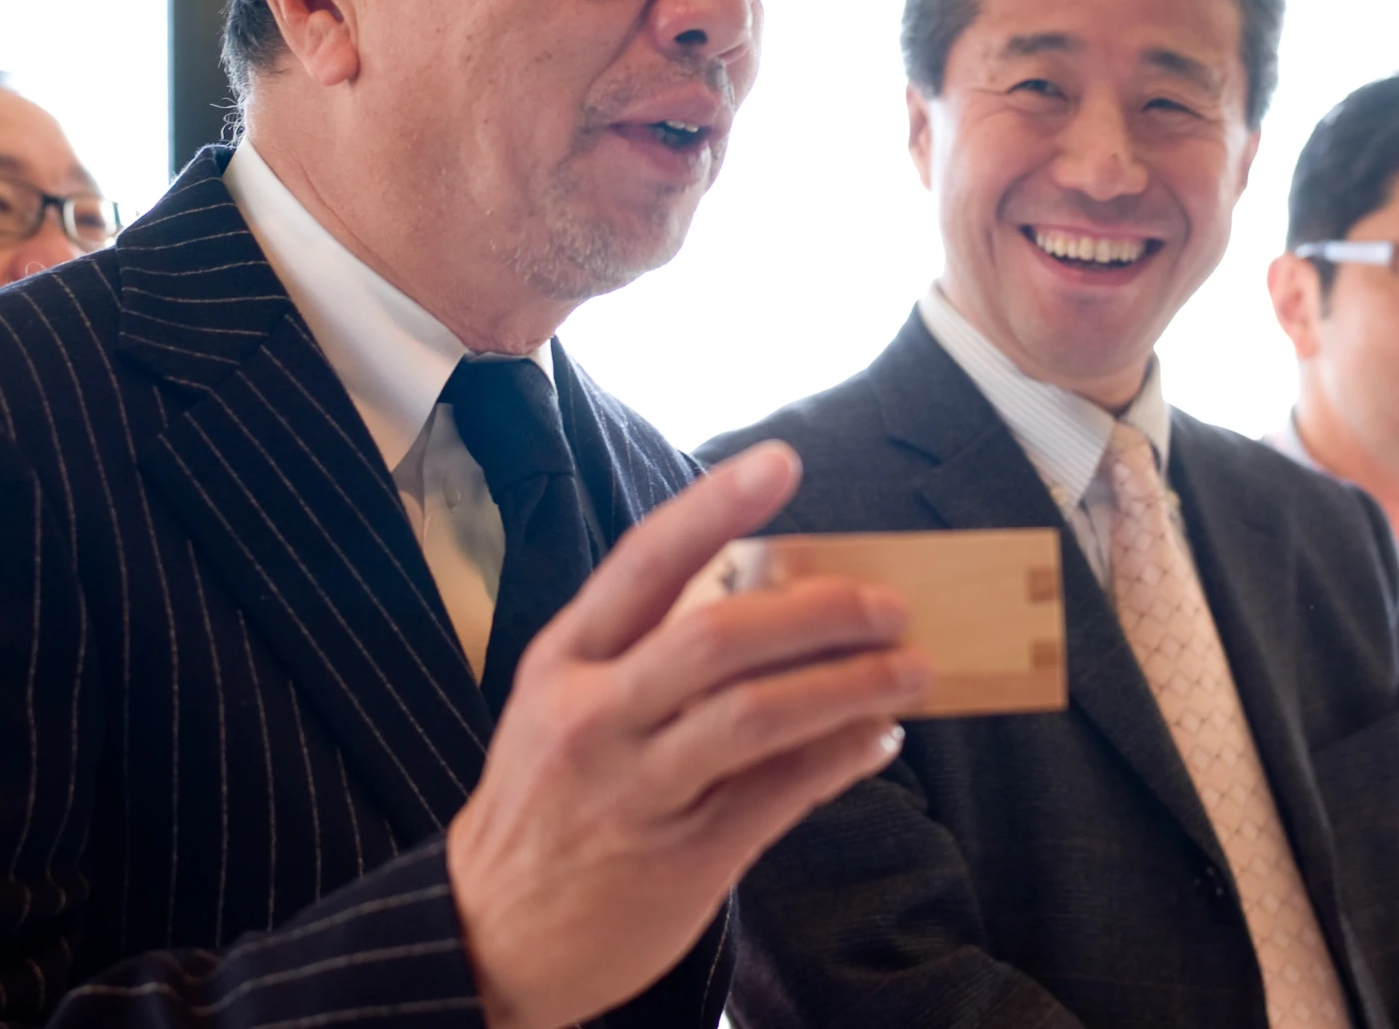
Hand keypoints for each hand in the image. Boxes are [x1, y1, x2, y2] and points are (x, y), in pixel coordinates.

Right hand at [446, 441, 930, 1028]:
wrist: (488, 934)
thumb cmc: (546, 800)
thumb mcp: (562, 704)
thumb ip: (644, 649)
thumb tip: (769, 593)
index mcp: (564, 660)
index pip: (644, 563)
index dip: (715, 507)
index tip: (780, 463)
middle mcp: (595, 717)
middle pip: (719, 637)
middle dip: (821, 612)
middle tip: (889, 605)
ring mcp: (637, 789)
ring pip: (758, 715)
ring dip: (852, 684)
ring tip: (910, 669)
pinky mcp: (683, 857)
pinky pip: (781, 791)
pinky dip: (843, 755)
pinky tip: (876, 737)